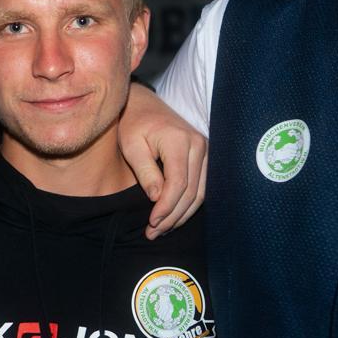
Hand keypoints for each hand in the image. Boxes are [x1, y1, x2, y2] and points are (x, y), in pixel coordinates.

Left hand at [118, 84, 207, 238]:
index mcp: (179, 140)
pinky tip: (173, 216)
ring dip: (182, 215)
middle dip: (173, 216)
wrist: (144, 105)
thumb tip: (156, 197)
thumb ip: (145, 171)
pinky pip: (202, 186)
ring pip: (200, 193)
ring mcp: (206, 150)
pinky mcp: (205, 156)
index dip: (166, 207)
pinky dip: (188, 204)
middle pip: (191, 192)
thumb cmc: (134, 124)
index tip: (151, 223)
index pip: (178, 183)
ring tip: (162, 229)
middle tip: (153, 232)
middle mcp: (199, 145)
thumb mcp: (131, 145)